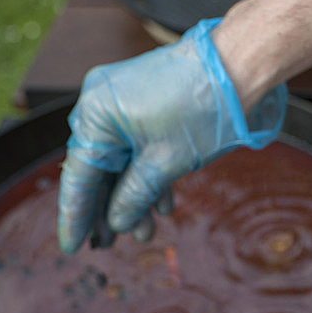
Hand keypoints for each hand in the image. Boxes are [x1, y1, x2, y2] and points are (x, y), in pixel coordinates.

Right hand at [57, 18, 286, 253]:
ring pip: (119, 159)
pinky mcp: (143, 100)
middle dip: (108, 209)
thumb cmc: (203, 108)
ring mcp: (121, 99)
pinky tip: (161, 203)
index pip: (79, 177)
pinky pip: (135, 143)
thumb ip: (135, 196)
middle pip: (97, 168)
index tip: (73, 248)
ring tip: (145, 231)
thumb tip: (117, 222)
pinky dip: (146, 173)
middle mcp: (100, 103)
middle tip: (110, 246)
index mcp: (96, 115)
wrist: (238, 64)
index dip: (76, 217)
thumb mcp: (166, 162)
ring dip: (132, 196)